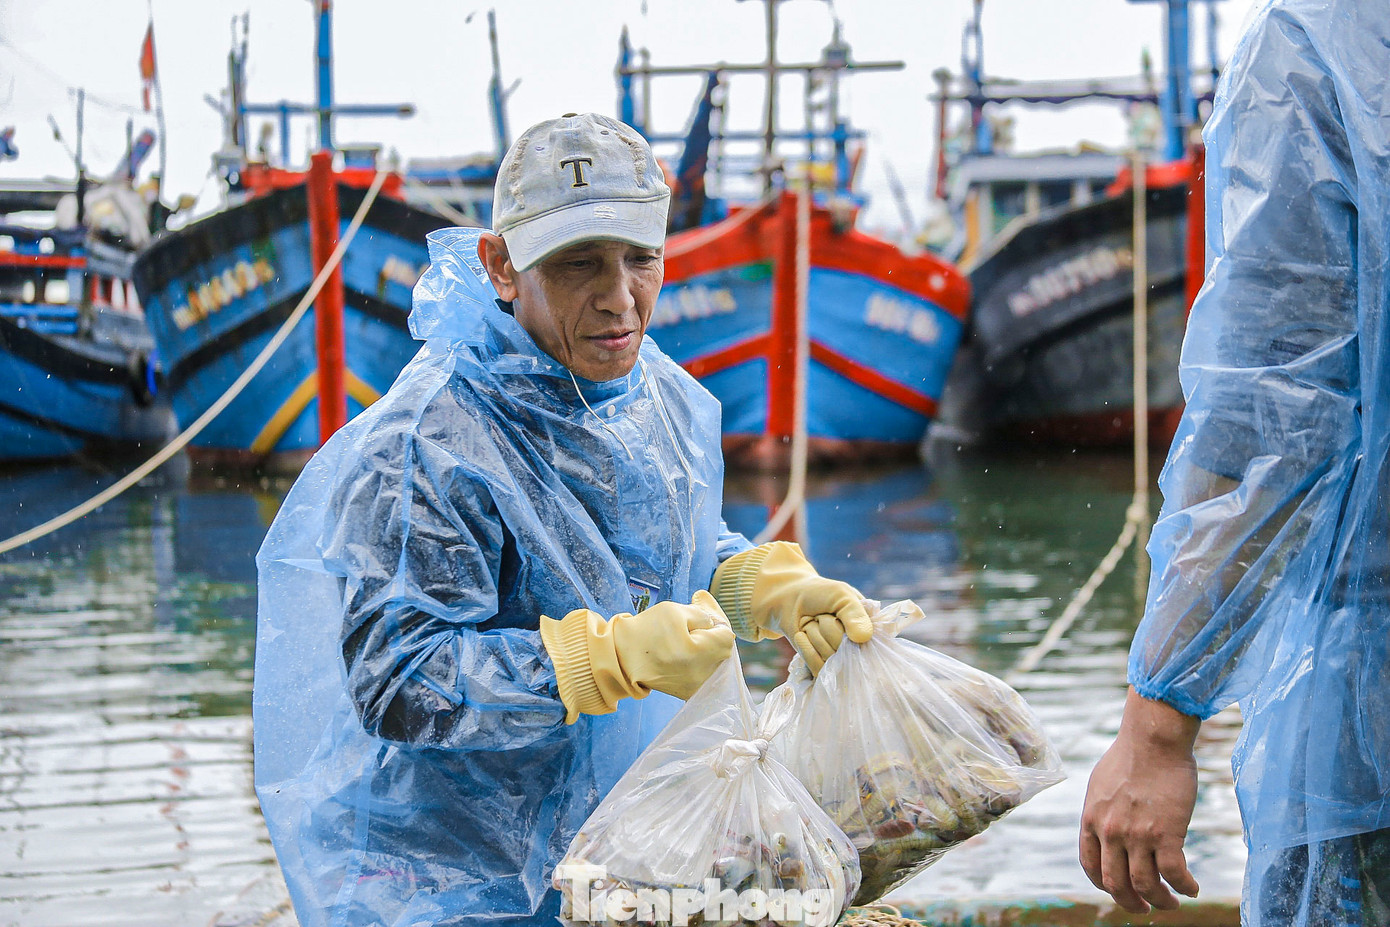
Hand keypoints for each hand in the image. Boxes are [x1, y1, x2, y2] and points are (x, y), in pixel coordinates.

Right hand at [540, 592, 735, 722]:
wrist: (619, 660)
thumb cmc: (644, 633)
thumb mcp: (674, 611)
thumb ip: (702, 613)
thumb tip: (715, 621)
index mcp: (702, 654)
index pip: (726, 633)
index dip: (714, 617)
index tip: (698, 607)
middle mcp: (704, 675)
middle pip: (723, 648)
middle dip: (711, 631)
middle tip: (691, 619)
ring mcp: (697, 687)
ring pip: (716, 660)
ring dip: (707, 645)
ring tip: (686, 634)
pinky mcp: (689, 692)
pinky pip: (706, 671)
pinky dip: (700, 658)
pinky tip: (685, 649)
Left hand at [776, 576, 872, 674]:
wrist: (788, 601)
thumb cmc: (818, 594)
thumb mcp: (841, 595)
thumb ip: (854, 614)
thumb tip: (863, 638)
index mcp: (871, 627)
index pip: (875, 641)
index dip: (860, 634)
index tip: (843, 621)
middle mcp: (860, 648)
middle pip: (849, 648)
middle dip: (828, 627)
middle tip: (822, 614)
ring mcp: (841, 660)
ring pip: (832, 658)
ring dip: (816, 635)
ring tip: (812, 623)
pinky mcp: (823, 669)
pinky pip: (819, 668)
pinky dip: (807, 649)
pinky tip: (802, 634)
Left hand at [1080, 687, 1201, 912]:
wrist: (1152, 738)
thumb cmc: (1131, 754)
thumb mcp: (1101, 784)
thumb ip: (1101, 809)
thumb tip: (1104, 823)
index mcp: (1092, 820)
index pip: (1090, 866)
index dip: (1104, 884)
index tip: (1118, 890)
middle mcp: (1110, 832)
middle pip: (1115, 883)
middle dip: (1130, 902)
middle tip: (1145, 908)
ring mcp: (1136, 835)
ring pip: (1145, 885)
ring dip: (1160, 901)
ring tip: (1172, 903)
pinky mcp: (1165, 833)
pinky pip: (1174, 874)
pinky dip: (1184, 887)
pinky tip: (1192, 888)